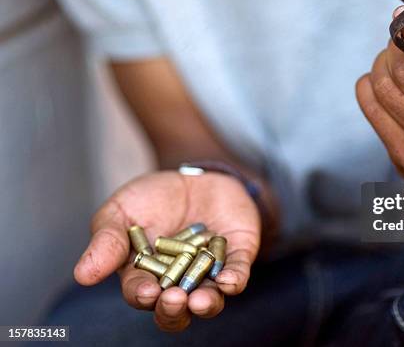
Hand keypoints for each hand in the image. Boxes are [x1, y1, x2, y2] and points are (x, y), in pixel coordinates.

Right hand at [74, 171, 260, 330]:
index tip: (145, 292)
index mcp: (145, 276)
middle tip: (173, 300)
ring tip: (201, 301)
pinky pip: (238, 273)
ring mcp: (209, 271)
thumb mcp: (121, 211)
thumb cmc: (151, 198)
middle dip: (174, 310)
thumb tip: (82, 275)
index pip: (141, 294)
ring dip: (206, 304)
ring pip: (210, 298)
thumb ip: (107, 241)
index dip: (142, 295)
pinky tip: (229, 281)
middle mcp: (179, 282)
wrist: (193, 176)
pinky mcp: (237, 256)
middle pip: (176, 309)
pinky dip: (234, 280)